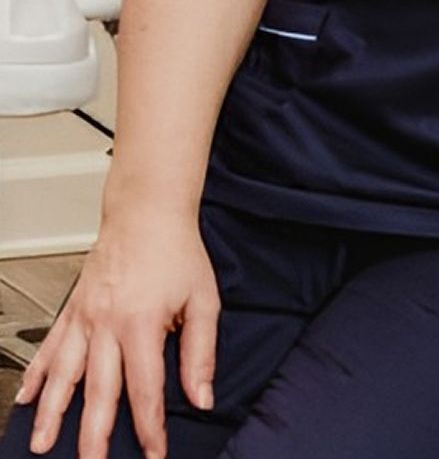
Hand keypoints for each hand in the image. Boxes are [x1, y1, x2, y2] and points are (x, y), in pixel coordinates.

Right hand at [15, 212, 219, 458]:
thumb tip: (202, 397)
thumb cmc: (177, 252)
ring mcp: (85, 316)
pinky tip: (27, 398)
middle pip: (98, 390)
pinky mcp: (73, 308)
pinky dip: (37, 375)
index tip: (153, 454)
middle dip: (94, 435)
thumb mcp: (203, 299)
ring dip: (53, 412)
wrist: (146, 211)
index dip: (150, 427)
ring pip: (64, 374)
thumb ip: (200, 352)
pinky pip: (50, 347)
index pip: (145, 388)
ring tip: (42, 445)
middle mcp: (107, 323)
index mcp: (143, 323)